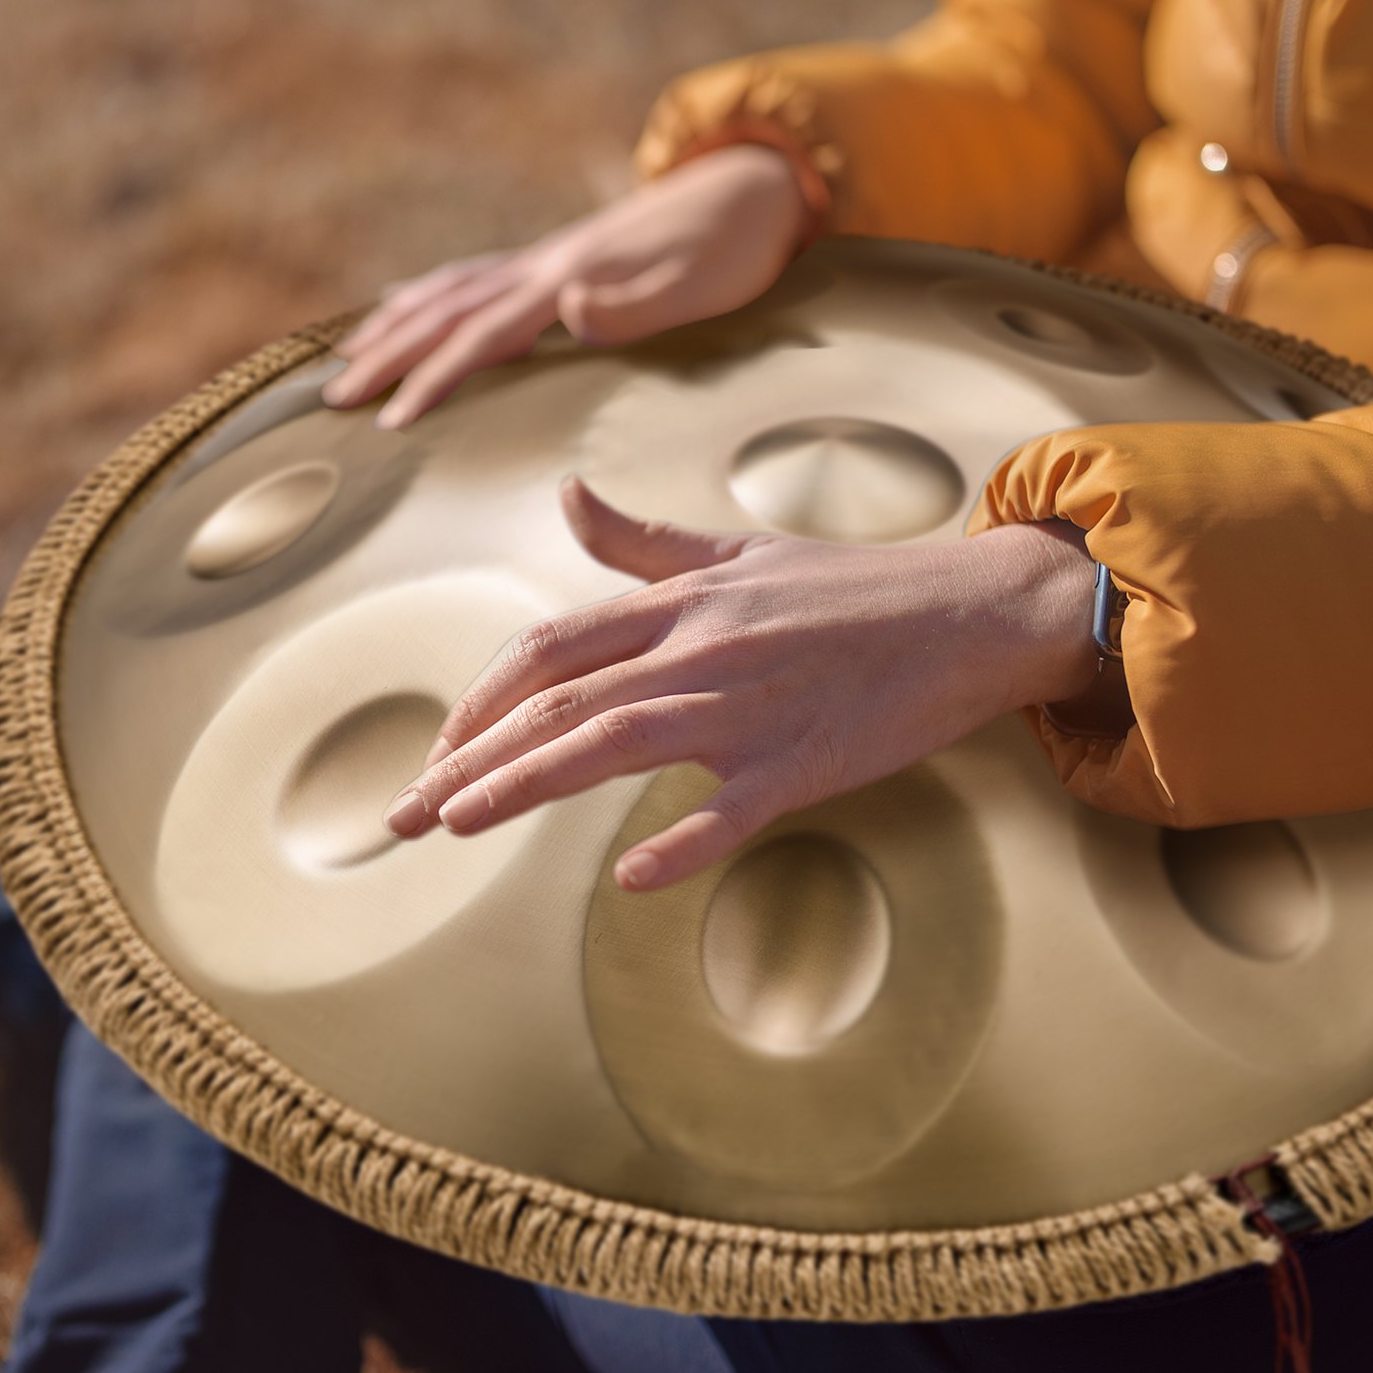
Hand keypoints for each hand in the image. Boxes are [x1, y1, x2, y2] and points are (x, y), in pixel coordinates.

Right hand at [320, 144, 812, 429]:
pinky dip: (429, 291)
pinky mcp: (559, 258)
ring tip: (342, 357)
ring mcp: (547, 257)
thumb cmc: (735, 248)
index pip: (483, 336)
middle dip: (387, 356)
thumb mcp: (702, 284)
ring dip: (393, 325)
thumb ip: (637, 303)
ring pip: (449, 290)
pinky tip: (405, 299)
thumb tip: (569, 308)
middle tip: (332, 399)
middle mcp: (544, 265)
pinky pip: (473, 276)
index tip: (390, 420)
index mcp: (568, 280)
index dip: (433, 378)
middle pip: (446, 311)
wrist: (753, 184)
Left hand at [381, 477, 1097, 891]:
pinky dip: (684, 843)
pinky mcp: (809, 759)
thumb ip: (642, 541)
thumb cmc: (851, 589)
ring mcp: (753, 704)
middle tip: (402, 815)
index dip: (478, 699)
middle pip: (559, 702)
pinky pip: (736, 808)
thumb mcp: (739, 552)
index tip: (437, 751)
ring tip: (454, 824)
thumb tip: (565, 494)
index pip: (550, 649)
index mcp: (682, 604)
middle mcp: (701, 647)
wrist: (969, 612)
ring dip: (525, 784)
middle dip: (468, 756)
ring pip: (616, 744)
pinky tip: (633, 878)